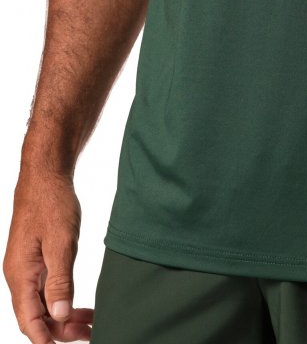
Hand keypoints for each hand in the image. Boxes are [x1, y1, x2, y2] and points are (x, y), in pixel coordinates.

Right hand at [3, 167, 92, 341]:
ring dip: (63, 318)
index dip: (46, 341)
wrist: (46, 174)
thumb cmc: (52, 203)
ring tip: (90, 324)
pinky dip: (62, 300)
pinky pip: (45, 290)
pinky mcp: (35, 261)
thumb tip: (60, 316)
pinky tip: (79, 305)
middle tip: (91, 334)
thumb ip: (60, 281)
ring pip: (42, 305)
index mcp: (20, 275)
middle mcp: (19, 276)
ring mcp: (26, 269)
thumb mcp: (61, 243)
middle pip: (36, 317)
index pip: (30, 322)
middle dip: (61, 332)